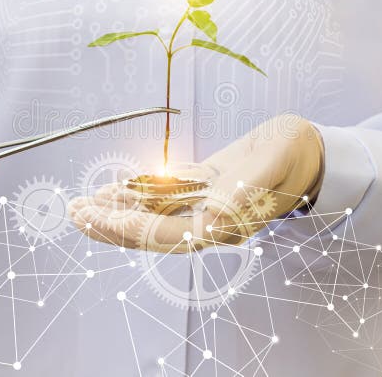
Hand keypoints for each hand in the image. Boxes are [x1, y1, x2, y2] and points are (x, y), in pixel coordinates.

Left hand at [67, 114, 323, 252]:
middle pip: (151, 231)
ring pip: (152, 215)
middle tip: (74, 211)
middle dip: (111, 225)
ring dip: (117, 211)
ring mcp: (204, 207)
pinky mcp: (202, 190)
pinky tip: (112, 189)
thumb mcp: (270, 168)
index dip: (127, 229)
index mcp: (224, 226)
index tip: (95, 216)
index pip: (165, 235)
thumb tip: (211, 222)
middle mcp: (209, 223)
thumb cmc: (292, 154)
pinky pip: (163, 197)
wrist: (307, 147)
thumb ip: (242, 195)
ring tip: (81, 204)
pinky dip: (136, 195)